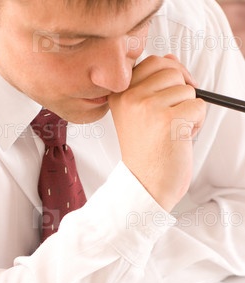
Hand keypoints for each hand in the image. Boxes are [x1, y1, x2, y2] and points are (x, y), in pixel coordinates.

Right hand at [108, 54, 205, 210]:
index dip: (169, 76)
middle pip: (172, 70)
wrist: (145, 186)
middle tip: (170, 119)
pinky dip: (197, 124)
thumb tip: (170, 58)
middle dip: (180, 92)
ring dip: (188, 111)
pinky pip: (199, 106)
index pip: (153, 62)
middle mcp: (130, 98)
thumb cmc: (146, 152)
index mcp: (119, 94)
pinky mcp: (169, 120)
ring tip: (171, 133)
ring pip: (187, 89)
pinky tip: (180, 140)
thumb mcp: (141, 114)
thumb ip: (153, 84)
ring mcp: (148, 108)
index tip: (167, 100)